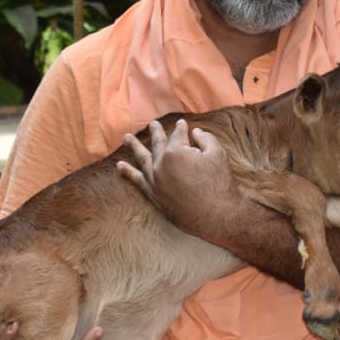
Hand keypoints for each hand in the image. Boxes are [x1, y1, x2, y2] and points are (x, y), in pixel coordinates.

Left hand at [116, 119, 239, 237]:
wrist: (216, 215)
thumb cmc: (219, 183)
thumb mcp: (218, 153)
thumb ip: (205, 138)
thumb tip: (195, 132)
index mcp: (176, 152)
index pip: (177, 135)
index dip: (181, 128)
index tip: (182, 124)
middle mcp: (161, 165)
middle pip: (157, 144)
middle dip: (156, 132)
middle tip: (153, 124)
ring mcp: (155, 181)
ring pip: (142, 159)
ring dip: (134, 147)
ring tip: (126, 138)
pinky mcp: (153, 195)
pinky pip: (137, 182)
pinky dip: (128, 173)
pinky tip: (120, 166)